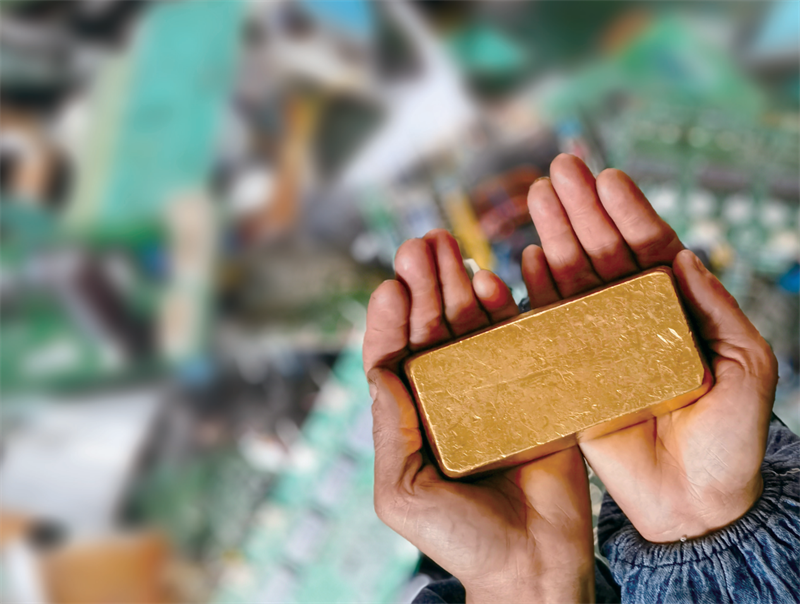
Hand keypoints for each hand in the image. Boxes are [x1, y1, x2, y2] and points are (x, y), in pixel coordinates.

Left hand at [364, 230, 594, 602]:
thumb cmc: (459, 538)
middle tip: (419, 245)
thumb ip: (389, 433)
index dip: (390, 319)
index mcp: (414, 417)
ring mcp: (495, 391)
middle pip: (434, 329)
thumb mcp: (402, 492)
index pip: (395, 357)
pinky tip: (493, 280)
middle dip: (425, 287)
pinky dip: (507, 311)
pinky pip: (520, 342)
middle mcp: (451, 397)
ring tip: (450, 247)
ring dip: (460, 286)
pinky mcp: (536, 392)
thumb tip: (377, 372)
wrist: (533, 567)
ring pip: (473, 327)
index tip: (389, 285)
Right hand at [523, 154, 778, 542]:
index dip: (628, 211)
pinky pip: (550, 326)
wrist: (695, 503)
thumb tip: (683, 253)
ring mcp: (599, 344)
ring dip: (555, 237)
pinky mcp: (570, 374)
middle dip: (583, 210)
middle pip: (604, 254)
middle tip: (561, 170)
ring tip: (538, 198)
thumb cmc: (732, 438)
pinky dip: (538, 293)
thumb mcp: (747, 367)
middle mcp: (633, 319)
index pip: (649, 249)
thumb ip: (716, 309)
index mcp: (676, 311)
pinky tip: (527, 258)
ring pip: (573, 281)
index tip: (607, 175)